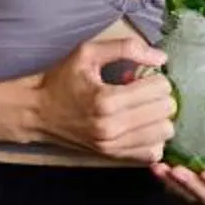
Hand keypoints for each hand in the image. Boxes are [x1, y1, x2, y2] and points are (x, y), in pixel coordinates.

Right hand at [31, 34, 173, 162]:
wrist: (37, 113)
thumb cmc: (62, 80)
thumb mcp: (88, 52)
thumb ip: (126, 48)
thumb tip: (161, 58)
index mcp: (107, 99)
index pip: (160, 88)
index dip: (156, 77)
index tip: (142, 76)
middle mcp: (112, 127)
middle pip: (166, 111)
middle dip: (160, 96)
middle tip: (145, 91)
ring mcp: (113, 145)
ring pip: (164, 133)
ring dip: (159, 117)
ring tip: (143, 108)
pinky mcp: (112, 156)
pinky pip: (152, 152)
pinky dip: (153, 138)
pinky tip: (140, 126)